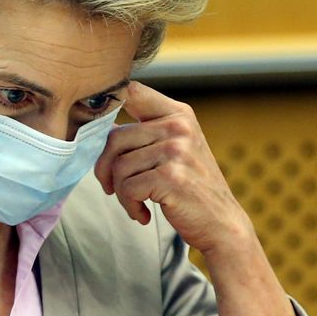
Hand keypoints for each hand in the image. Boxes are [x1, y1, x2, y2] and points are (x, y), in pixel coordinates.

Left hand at [94, 81, 253, 254]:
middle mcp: (178, 127)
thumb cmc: (189, 187)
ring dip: (120, 192)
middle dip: (106, 168)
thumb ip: (143, 131)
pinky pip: (127, 188)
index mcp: (178, 114)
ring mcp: (177, 151)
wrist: (221, 224)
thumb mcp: (174, 148)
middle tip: (114, 187)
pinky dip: (130, 205)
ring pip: (119, 166)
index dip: (107, 106)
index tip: (100, 130)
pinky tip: (143, 213)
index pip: (131, 92)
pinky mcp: (171, 177)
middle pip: (114, 138)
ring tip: (136, 201)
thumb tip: (95, 123)